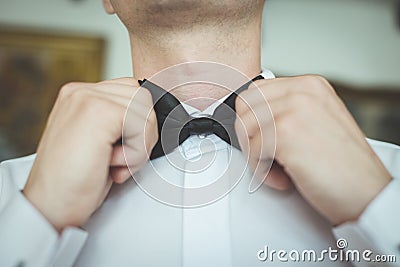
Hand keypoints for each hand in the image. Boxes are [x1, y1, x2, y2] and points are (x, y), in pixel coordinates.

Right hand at [23, 78, 157, 231]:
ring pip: (146, 110)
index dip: (139, 126)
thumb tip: (148, 118)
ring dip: (140, 145)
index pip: (131, 92)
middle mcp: (81, 92)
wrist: (48, 207)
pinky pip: (142, 124)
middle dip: (144, 134)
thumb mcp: (97, 143)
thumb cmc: (73, 183)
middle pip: (143, 98)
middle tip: (122, 160)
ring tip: (115, 163)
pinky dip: (136, 152)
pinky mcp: (98, 111)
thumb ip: (117, 122)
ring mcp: (88, 98)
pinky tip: (112, 163)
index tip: (123, 152)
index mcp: (80, 96)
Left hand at [235, 75, 391, 224]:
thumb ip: (291, 111)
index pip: (257, 91)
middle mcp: (302, 91)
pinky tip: (284, 178)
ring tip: (278, 169)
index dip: (253, 119)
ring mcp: (293, 108)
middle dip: (249, 133)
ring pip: (245, 127)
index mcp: (310, 85)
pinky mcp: (285, 132)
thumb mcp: (319, 121)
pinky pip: (252, 150)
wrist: (369, 193)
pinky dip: (262, 171)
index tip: (261, 139)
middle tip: (264, 154)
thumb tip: (257, 117)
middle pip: (245, 105)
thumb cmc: (346, 166)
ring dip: (255, 155)